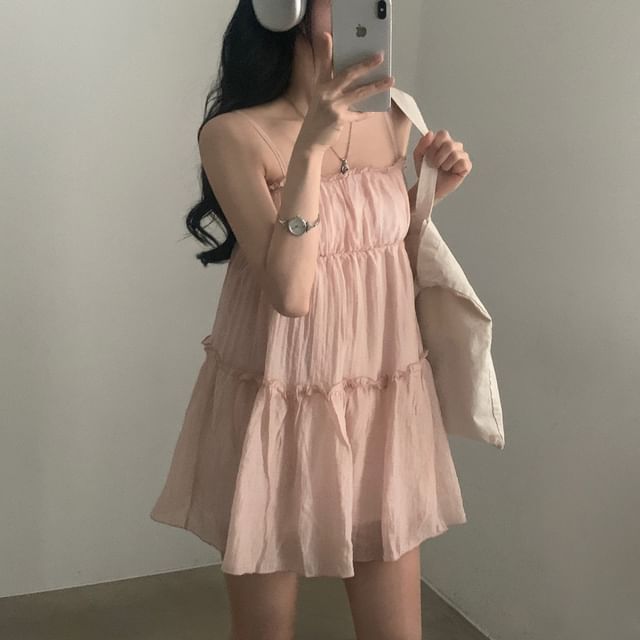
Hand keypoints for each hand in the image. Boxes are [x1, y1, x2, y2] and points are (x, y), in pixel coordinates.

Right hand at [297, 31, 394, 150]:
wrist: (310, 141)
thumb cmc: (318, 118)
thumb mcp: (321, 98)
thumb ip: (334, 87)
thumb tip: (356, 78)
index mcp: (320, 85)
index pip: (324, 64)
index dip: (325, 50)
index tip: (327, 35)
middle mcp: (325, 93)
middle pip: (348, 74)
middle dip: (365, 65)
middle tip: (379, 57)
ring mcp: (333, 106)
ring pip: (359, 93)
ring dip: (376, 86)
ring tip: (390, 81)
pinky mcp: (339, 119)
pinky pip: (359, 114)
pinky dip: (368, 112)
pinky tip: (378, 108)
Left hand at [412, 129, 471, 201]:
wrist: (428, 186)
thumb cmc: (425, 171)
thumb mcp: (418, 156)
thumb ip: (422, 143)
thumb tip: (430, 133)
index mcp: (443, 140)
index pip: (443, 134)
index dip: (434, 146)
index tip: (428, 156)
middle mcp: (454, 145)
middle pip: (449, 144)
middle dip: (438, 157)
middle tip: (434, 165)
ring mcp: (462, 155)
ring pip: (455, 154)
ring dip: (444, 164)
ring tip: (441, 169)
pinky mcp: (466, 165)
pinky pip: (462, 163)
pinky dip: (454, 169)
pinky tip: (450, 171)